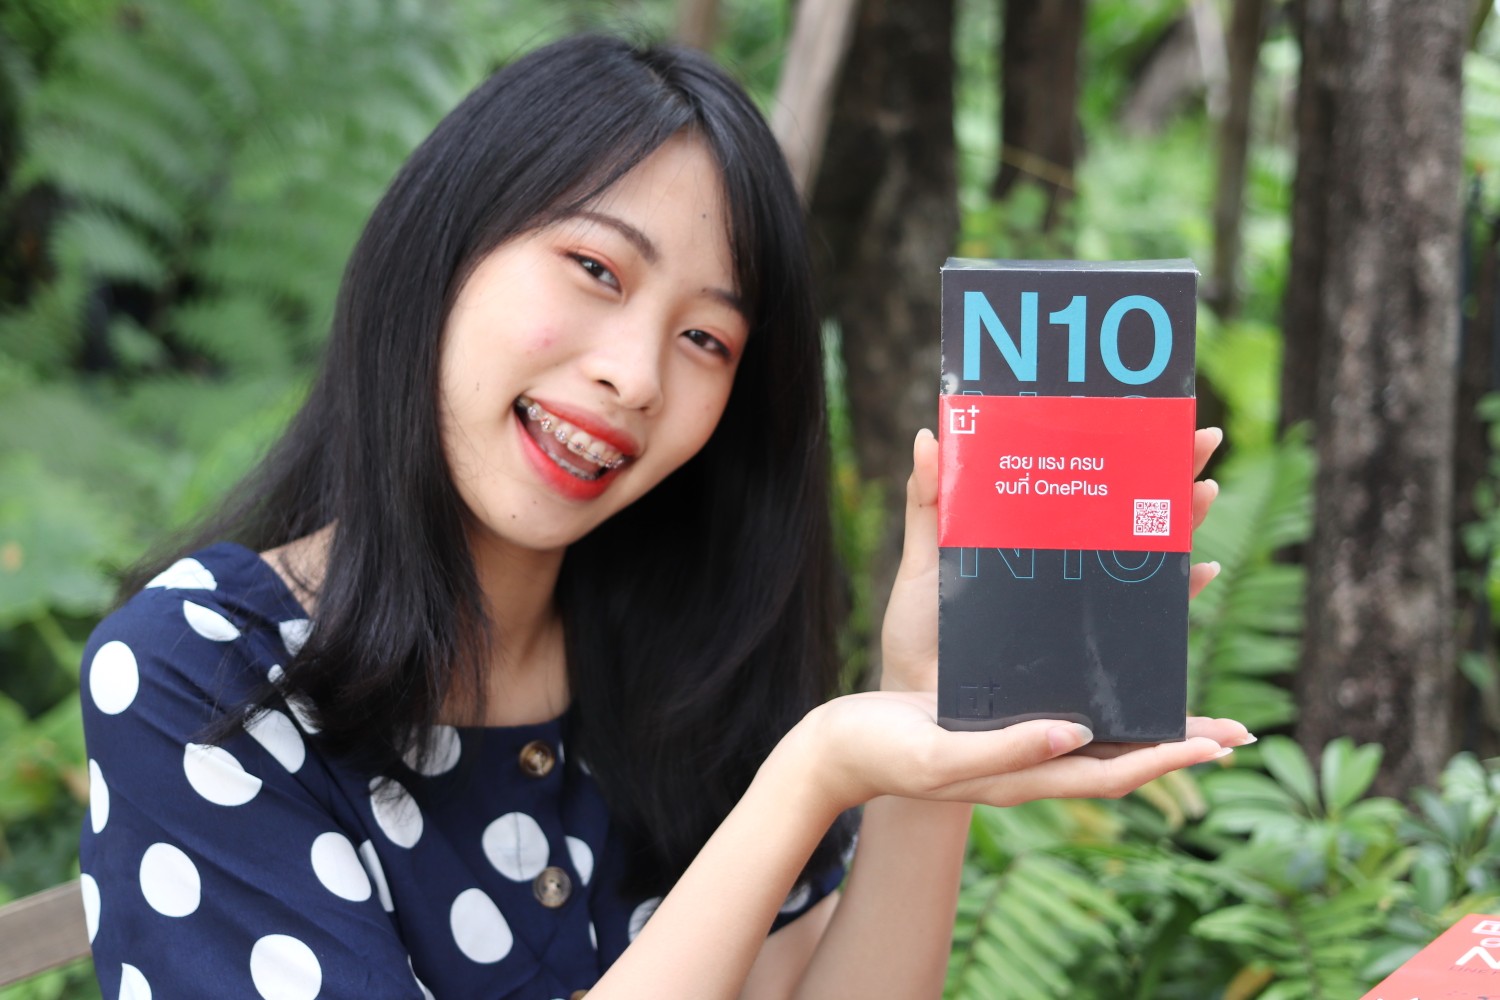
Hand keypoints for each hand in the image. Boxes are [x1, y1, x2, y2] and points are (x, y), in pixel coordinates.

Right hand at [789, 691, 1244, 815]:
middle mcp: (1031, 762)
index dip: (1168, 759)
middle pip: (1122, 759)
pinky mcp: (998, 720)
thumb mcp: (942, 749)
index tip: (1218, 742)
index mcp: (1024, 776)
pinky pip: (1066, 712)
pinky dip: (1101, 699)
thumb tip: (1077, 735)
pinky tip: (1106, 675)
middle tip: (1234, 729)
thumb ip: (1006, 748)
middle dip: (1178, 745)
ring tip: (1189, 703)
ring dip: (1147, 723)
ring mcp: (1016, 743)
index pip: (1114, 774)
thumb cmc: (882, 750)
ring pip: (1099, 738)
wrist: (837, 750)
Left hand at [877, 426, 1227, 694]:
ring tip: (1204, 490)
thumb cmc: (922, 636)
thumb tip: (931, 435)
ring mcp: (1085, 612)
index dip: (1122, 450)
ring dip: (1186, 524)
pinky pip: (1150, 625)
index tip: (1152, 412)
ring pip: (1151, 560)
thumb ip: (928, 504)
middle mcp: (1070, 573)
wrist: (920, 703)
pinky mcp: (1091, 655)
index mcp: (1035, 543)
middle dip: (1171, 475)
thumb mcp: (926, 564)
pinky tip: (1202, 570)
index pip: (1088, 487)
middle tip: (1201, 438)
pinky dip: (1180, 598)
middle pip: (1132, 514)